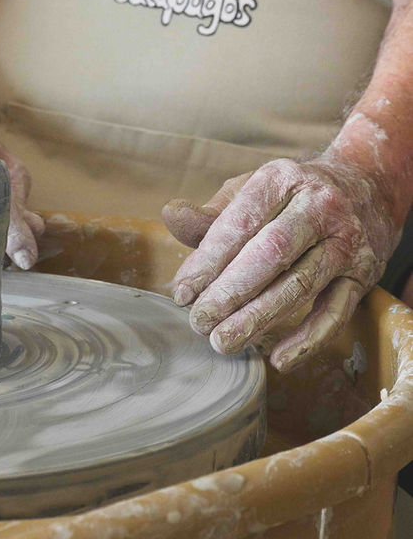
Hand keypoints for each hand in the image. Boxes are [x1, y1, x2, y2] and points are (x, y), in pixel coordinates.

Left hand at [163, 154, 401, 369]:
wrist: (366, 188)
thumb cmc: (293, 195)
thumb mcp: (253, 189)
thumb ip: (213, 214)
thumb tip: (171, 216)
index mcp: (281, 179)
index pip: (240, 223)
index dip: (208, 260)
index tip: (182, 292)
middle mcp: (318, 206)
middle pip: (270, 254)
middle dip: (231, 293)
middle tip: (199, 322)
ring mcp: (346, 241)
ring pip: (300, 285)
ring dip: (259, 319)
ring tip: (224, 341)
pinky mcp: (364, 274)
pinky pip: (336, 312)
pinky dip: (308, 339)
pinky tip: (278, 358)